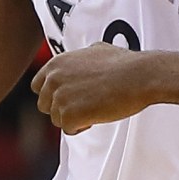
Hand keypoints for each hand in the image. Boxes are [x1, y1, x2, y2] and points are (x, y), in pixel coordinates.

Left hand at [30, 42, 155, 133]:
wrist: (140, 76)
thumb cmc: (125, 64)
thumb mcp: (97, 50)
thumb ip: (81, 57)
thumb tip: (86, 55)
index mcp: (55, 64)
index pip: (38, 86)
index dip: (53, 95)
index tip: (69, 98)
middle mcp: (53, 80)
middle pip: (45, 105)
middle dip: (62, 108)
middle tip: (85, 105)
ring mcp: (60, 98)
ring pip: (58, 119)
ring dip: (75, 118)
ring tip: (96, 108)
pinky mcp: (69, 115)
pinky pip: (69, 129)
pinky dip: (83, 127)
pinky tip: (97, 115)